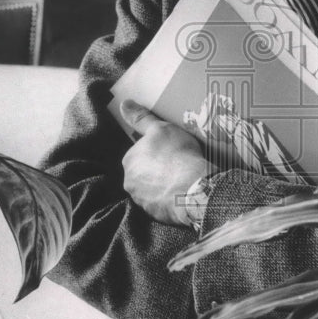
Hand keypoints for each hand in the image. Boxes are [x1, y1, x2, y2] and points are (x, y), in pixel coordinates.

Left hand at [120, 100, 213, 226]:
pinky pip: (161, 203)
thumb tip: (124, 104)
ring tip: (181, 178)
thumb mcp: (160, 128)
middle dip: (156, 169)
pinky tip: (182, 191)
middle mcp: (130, 182)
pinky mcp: (155, 214)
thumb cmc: (177, 154)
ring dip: (162, 185)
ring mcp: (142, 201)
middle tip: (176, 164)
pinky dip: (169, 198)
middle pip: (143, 172)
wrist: (194, 188)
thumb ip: (140, 118)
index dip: (155, 151)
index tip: (169, 150)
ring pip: (151, 189)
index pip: (138, 154)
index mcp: (129, 161)